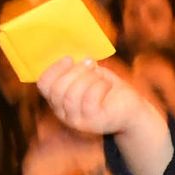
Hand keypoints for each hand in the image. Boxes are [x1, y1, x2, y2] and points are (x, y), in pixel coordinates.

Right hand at [37, 55, 173, 174]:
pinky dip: (98, 86)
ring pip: (71, 95)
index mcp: (58, 100)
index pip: (44, 85)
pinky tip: (107, 83)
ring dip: (86, 78)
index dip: (53, 68)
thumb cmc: (108, 89)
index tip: (70, 57)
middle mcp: (64, 113)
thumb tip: (69, 52)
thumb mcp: (90, 75)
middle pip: (56, 90)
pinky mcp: (93, 122)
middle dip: (73, 72)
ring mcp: (78, 121)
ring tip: (99, 73)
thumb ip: (77, 67)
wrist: (131, 110)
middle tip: (89, 63)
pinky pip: (89, 99)